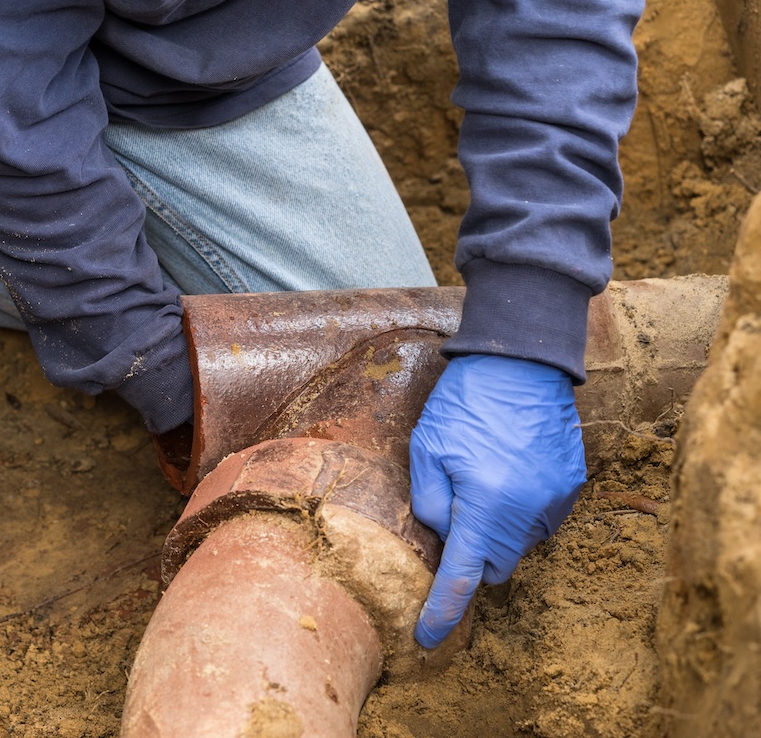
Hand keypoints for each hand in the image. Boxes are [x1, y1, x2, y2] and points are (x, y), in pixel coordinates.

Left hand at [410, 353, 585, 647]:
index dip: (442, 613)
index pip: (461, 577)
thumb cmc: (465, 400)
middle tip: (454, 513)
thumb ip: (429, 502)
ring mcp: (554, 500)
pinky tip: (507, 471)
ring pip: (517, 543)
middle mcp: (525, 511)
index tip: (428, 638)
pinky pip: (540, 518)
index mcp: (484, 505)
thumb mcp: (426, 447)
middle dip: (470, 555)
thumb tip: (442, 537)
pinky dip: (520, 510)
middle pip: (493, 565)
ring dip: (496, 530)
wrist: (522, 360)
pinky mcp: (571, 486)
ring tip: (482, 479)